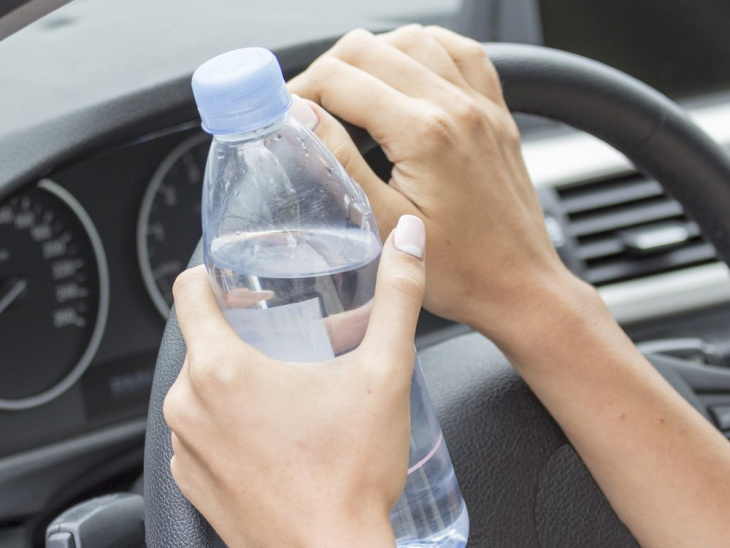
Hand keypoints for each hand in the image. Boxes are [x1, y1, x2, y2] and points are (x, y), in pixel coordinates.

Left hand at [164, 216, 426, 547]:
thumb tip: (409, 240)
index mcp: (220, 370)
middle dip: (243, 332)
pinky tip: (275, 433)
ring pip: (201, 388)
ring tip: (288, 387)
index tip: (242, 281)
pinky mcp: (193, 482)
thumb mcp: (385, 373)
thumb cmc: (351, 476)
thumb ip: (398, 298)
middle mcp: (187, 408)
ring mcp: (186, 449)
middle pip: (202, 341)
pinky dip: (229, 421)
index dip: (214, 275)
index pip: (188, 292)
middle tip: (289, 338)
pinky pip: (200, 431)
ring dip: (236, 378)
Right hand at [288, 25, 580, 344]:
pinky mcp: (495, 113)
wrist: (519, 286)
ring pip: (414, 37)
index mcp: (426, 134)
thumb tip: (301, 117)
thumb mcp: (384, 225)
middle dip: (328, 69)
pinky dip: (425, 49)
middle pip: (370, 48)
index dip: (301, 89)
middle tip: (310, 104)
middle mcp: (457, 107)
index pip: (341, 79)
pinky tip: (408, 71)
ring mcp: (481, 105)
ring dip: (373, 54)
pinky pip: (461, 52)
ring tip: (352, 88)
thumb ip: (340, 163)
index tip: (287, 111)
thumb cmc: (462, 272)